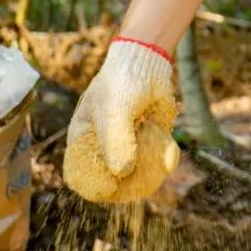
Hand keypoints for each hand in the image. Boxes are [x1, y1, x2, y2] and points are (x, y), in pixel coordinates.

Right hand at [63, 39, 179, 203]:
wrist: (148, 64)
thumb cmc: (121, 84)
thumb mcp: (114, 111)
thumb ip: (116, 141)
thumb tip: (122, 173)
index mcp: (82, 141)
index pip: (80, 176)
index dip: (93, 186)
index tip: (110, 185)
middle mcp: (103, 149)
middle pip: (111, 183)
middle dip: (128, 186)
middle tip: (141, 183)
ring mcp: (128, 148)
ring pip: (137, 177)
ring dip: (150, 176)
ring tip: (158, 166)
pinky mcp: (149, 144)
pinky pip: (157, 164)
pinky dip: (165, 162)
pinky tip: (170, 157)